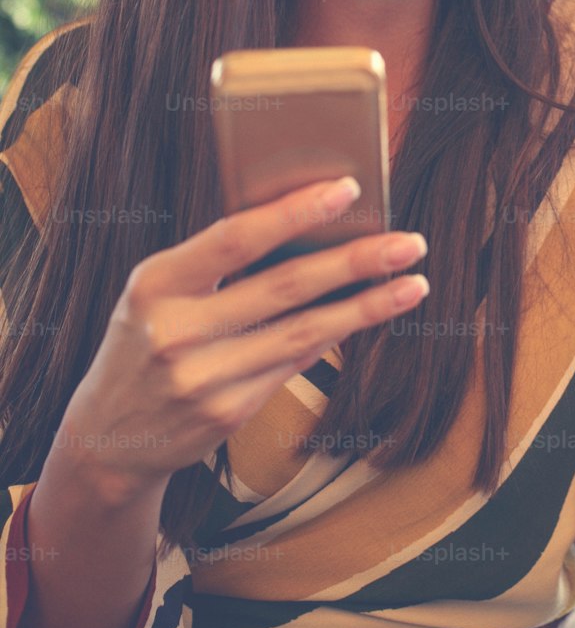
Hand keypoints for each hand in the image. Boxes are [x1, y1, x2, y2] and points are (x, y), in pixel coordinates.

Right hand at [53, 177, 429, 501]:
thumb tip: (307, 221)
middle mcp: (177, 333)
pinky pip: (296, 364)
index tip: (348, 190)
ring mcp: (204, 379)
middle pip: (285, 287)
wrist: (107, 437)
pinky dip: (337, 334)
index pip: (235, 238)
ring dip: (366, 306)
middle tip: (410, 242)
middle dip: (356, 261)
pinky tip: (369, 314)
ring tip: (413, 282)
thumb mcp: (158, 290)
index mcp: (155, 283)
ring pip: (303, 332)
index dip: (294, 212)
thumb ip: (215, 260)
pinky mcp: (228, 414)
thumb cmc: (144, 339)